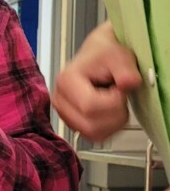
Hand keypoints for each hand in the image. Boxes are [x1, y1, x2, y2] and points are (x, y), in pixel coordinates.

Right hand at [52, 22, 141, 140]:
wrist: (100, 56)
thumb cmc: (107, 54)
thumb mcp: (119, 55)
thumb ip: (125, 69)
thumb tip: (130, 83)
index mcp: (66, 81)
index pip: (90, 106)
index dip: (113, 102)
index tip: (121, 88)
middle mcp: (60, 100)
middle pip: (90, 125)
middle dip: (114, 115)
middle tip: (119, 95)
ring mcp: (64, 114)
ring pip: (93, 134)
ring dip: (113, 122)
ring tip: (115, 102)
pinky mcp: (73, 124)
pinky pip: (94, 136)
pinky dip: (109, 128)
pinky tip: (111, 111)